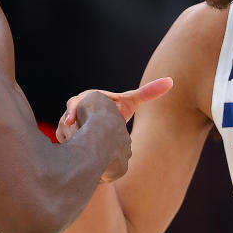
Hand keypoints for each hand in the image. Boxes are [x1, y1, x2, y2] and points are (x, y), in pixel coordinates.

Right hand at [56, 77, 172, 142]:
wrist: (107, 132)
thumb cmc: (118, 112)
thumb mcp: (132, 103)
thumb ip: (149, 92)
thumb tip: (170, 81)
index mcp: (87, 96)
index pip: (75, 103)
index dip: (72, 111)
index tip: (71, 120)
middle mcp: (73, 107)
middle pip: (68, 120)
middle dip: (74, 131)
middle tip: (80, 139)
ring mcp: (65, 120)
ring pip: (65, 132)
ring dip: (75, 141)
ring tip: (86, 146)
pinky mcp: (62, 134)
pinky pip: (62, 141)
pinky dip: (70, 147)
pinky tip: (77, 151)